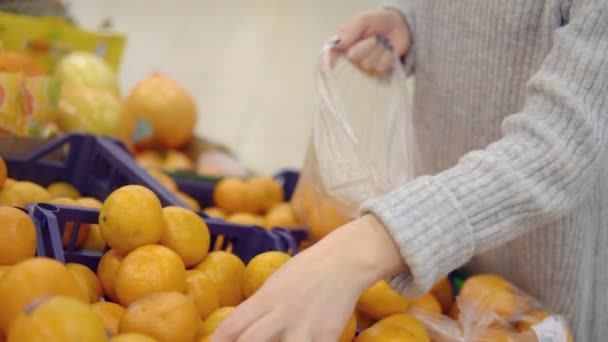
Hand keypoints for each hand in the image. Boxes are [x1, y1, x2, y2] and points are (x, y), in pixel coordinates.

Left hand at [211, 214, 406, 341]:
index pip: (232, 326)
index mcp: (265, 298)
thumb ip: (259, 307)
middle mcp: (280, 312)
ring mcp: (304, 325)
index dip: (217, 341)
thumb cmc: (306, 270)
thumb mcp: (276, 283)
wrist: (344, 260)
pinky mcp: (327, 335)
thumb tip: (238, 330)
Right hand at [332, 9, 410, 75]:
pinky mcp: (377, 72)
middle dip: (366, 45)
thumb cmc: (378, 22)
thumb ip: (350, 31)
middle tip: (373, 36)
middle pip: (353, 58)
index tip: (326, 68)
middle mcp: (351, 57)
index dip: (326, 62)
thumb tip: (337, 45)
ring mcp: (364, 67)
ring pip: (367, 64)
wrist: (399, 26)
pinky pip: (380, 68)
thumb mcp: (363, 20)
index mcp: (343, 44)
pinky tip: (388, 50)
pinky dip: (387, 57)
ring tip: (381, 42)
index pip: (330, 56)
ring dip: (378, 50)